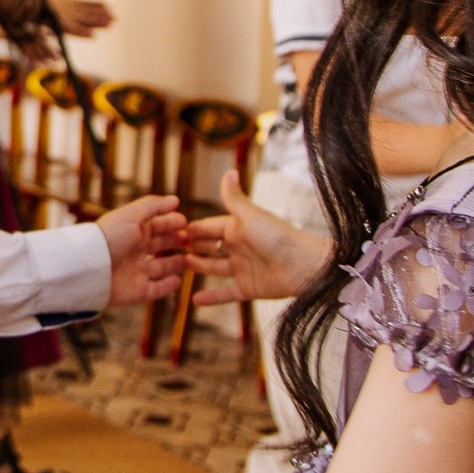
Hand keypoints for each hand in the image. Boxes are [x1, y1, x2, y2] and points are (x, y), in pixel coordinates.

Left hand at [43, 0, 113, 36]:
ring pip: (86, 23)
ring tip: (110, 25)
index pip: (89, 6)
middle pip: (90, 16)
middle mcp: (71, 13)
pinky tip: (94, 35)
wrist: (31, 1)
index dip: (100, 7)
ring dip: (98, 24)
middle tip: (115, 18)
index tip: (111, 7)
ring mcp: (67, 20)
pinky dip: (84, 33)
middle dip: (103, 17)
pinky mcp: (61, 26)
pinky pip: (75, 31)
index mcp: (71, 4)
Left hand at [96, 193, 186, 306]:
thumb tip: (175, 200)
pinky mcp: (137, 291)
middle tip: (194, 241)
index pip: (158, 225)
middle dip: (177, 242)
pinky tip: (179, 280)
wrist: (90, 268)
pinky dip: (167, 286)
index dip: (172, 223)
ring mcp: (136, 271)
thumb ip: (153, 206)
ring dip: (176, 263)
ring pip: (162, 267)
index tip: (188, 223)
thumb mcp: (132, 215)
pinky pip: (156, 289)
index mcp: (133, 230)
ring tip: (190, 260)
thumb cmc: (109, 237)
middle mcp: (135, 250)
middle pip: (161, 244)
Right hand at [185, 170, 332, 303]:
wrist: (303, 266)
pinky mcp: (248, 288)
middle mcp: (239, 247)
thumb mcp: (250, 216)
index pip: (209, 227)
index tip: (172, 230)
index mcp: (238, 228)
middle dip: (192, 247)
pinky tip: (194, 300)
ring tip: (180, 266)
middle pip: (210, 247)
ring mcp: (243, 268)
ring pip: (215, 268)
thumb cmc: (278, 236)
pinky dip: (211, 297)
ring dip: (199, 267)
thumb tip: (228, 171)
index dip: (193, 229)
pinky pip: (226, 293)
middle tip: (170, 249)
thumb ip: (234, 198)